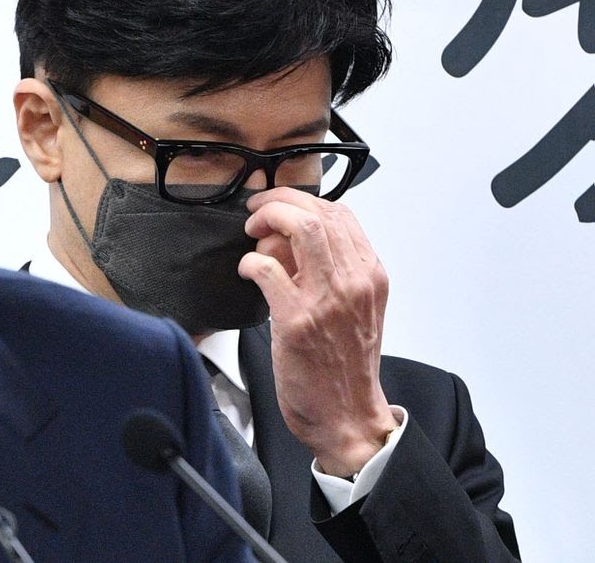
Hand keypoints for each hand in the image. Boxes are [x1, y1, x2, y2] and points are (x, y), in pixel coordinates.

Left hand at [240, 187, 396, 477]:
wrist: (348, 417)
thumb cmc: (344, 363)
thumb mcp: (350, 308)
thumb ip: (324, 269)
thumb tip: (282, 238)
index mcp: (371, 275)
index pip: (340, 212)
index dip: (301, 200)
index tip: (279, 205)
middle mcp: (355, 282)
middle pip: (317, 212)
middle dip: (278, 201)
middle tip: (256, 214)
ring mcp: (328, 300)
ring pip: (299, 229)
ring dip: (267, 222)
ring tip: (252, 236)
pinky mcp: (298, 321)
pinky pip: (267, 269)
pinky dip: (250, 262)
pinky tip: (247, 272)